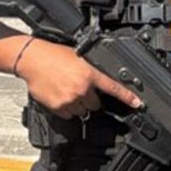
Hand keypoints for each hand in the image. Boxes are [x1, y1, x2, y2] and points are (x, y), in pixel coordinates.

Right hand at [15, 39, 141, 118]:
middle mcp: (82, 88)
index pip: (113, 87)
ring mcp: (70, 99)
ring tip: (67, 90)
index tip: (137, 103)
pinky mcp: (59, 107)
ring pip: (82, 111)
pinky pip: (69, 115)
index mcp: (89, 73)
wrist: (33, 60)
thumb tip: (100, 80)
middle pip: (95, 104)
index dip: (127, 96)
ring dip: (78, 104)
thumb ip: (91, 69)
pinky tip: (60, 95)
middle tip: (79, 87)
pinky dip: (66, 108)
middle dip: (89, 98)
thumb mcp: (78, 56)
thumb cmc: (53, 55)